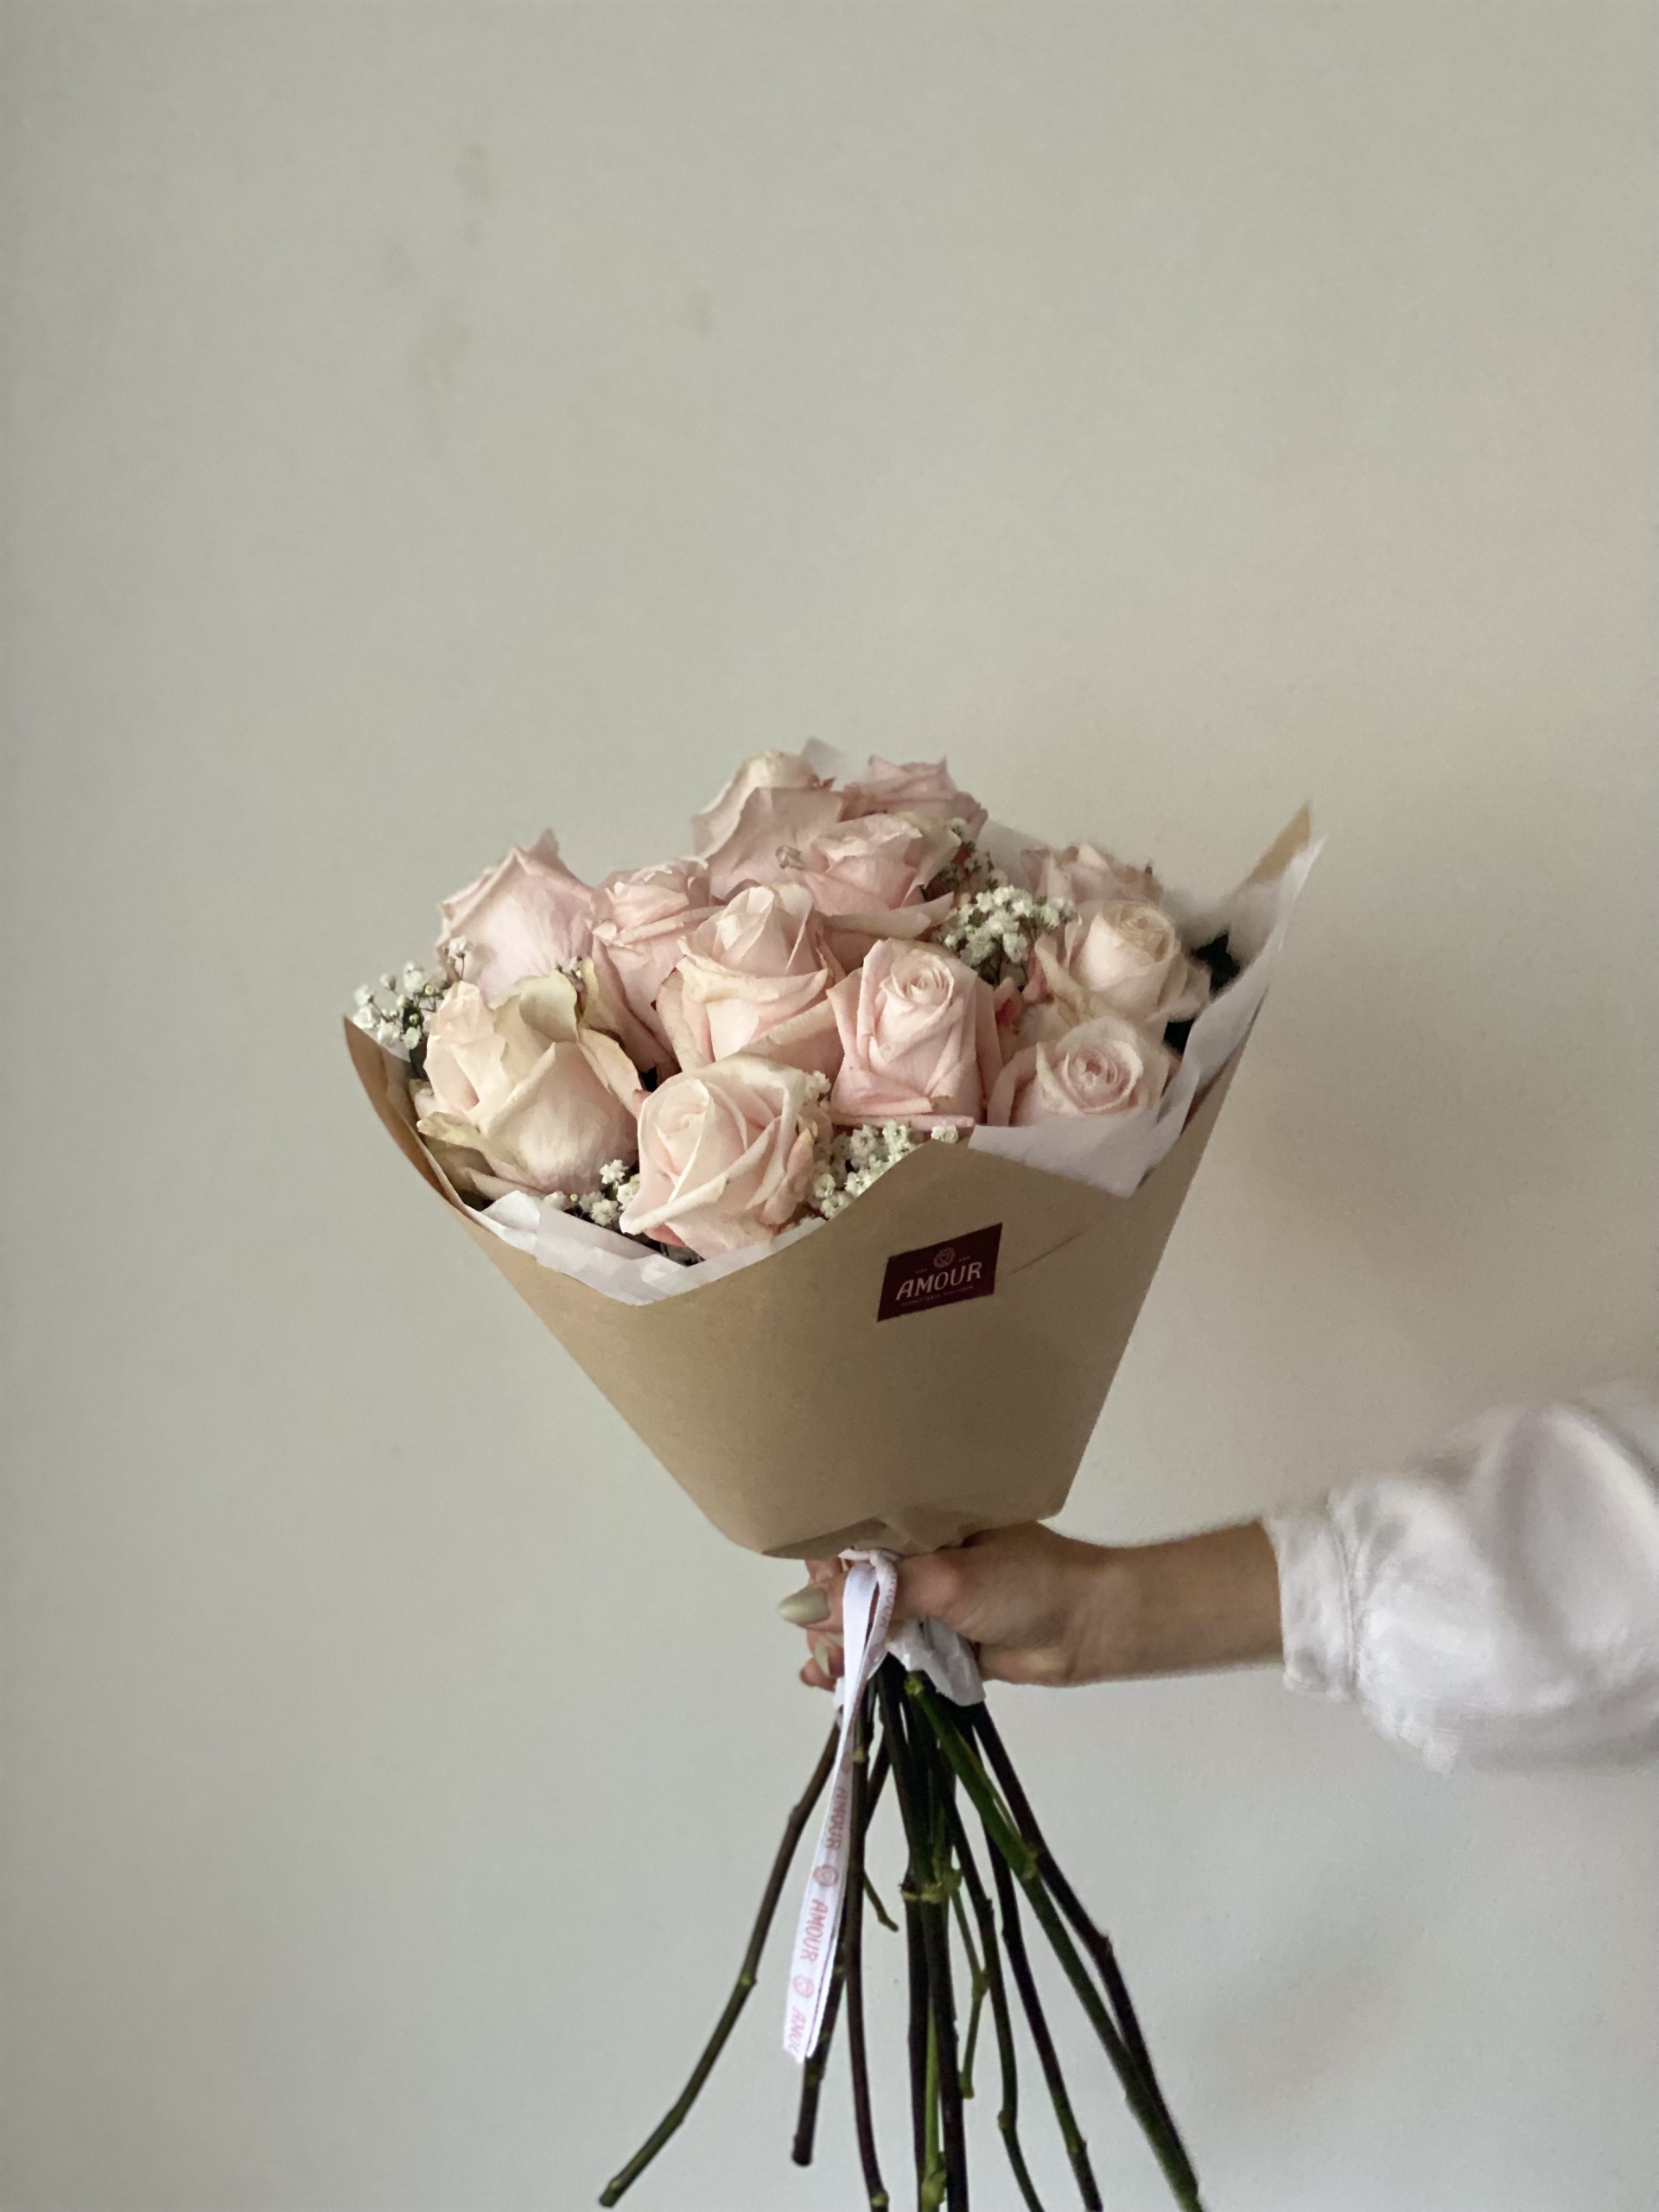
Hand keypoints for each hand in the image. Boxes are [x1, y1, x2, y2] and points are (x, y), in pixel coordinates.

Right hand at [782, 1520, 1281, 1689]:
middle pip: (850, 1586)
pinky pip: (886, 1652)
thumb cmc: (1027, 1584)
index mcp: (919, 1523)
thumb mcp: (948, 1581)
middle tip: (825, 1647)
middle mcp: (917, 1557)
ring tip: (826, 1672)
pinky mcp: (935, 1641)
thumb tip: (800, 1613)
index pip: (852, 1538)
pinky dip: (860, 1666)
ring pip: (864, 1623)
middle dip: (828, 1616)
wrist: (1089, 1625)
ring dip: (839, 1646)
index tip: (815, 1598)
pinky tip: (833, 1683)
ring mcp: (925, 1601)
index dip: (826, 1568)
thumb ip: (879, 1597)